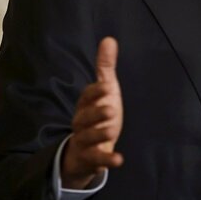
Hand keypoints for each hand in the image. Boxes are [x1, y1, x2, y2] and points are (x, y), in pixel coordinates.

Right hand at [61, 37, 123, 188]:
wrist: (88, 150)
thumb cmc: (98, 115)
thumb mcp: (104, 91)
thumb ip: (105, 67)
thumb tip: (109, 39)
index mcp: (85, 105)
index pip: (86, 96)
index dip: (95, 92)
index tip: (106, 86)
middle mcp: (81, 122)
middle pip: (84, 118)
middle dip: (96, 113)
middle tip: (111, 110)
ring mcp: (84, 141)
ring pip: (87, 138)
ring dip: (99, 134)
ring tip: (112, 130)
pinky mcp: (90, 158)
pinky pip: (96, 159)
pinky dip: (106, 160)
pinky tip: (119, 160)